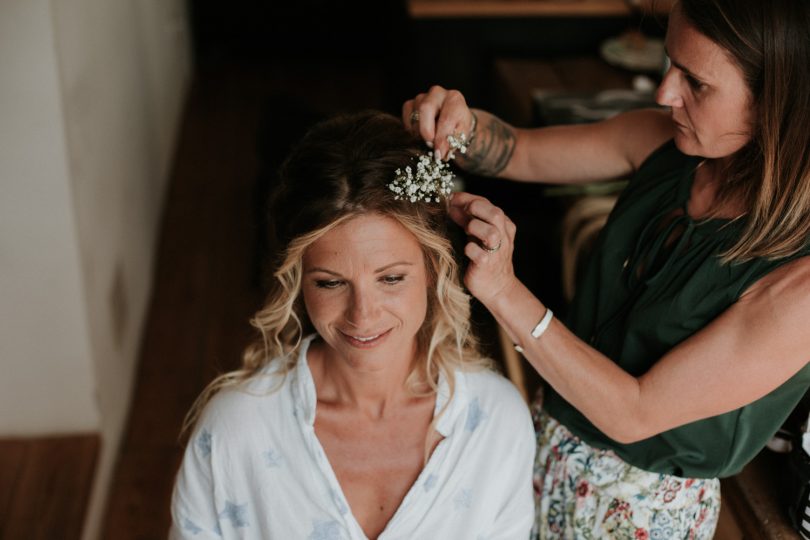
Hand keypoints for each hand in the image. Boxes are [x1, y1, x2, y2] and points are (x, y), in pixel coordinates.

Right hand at [402, 86, 475, 160]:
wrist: (453, 121)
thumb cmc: (457, 128)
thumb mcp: (461, 135)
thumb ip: (452, 143)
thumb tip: (440, 153)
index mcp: (454, 99)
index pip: (446, 118)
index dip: (441, 138)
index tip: (439, 153)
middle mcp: (437, 93)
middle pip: (426, 108)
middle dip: (426, 131)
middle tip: (430, 145)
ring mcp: (422, 97)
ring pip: (414, 115)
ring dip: (419, 133)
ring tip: (428, 140)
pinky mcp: (410, 103)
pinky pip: (406, 117)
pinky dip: (411, 129)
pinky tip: (420, 134)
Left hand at [448, 192, 518, 306]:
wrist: (497, 287)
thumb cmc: (486, 257)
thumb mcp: (481, 235)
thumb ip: (469, 219)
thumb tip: (451, 203)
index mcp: (504, 225)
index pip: (487, 202)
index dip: (467, 198)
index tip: (451, 198)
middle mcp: (503, 236)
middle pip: (495, 213)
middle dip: (474, 208)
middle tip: (458, 212)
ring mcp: (497, 251)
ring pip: (490, 232)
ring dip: (474, 228)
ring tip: (466, 232)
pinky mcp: (487, 265)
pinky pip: (478, 253)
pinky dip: (469, 249)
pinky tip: (466, 250)